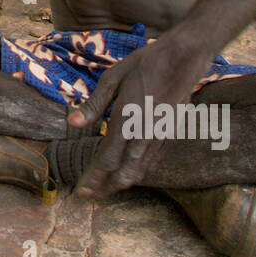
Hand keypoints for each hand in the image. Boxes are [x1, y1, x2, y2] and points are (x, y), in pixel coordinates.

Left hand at [66, 39, 206, 199]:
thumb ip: (93, 104)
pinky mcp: (169, 134)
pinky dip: (137, 172)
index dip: (93, 178)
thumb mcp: (112, 78)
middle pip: (123, 172)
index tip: (81, 191)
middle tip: (89, 196)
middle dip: (105, 188)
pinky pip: (151, 161)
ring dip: (120, 183)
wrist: (183, 60)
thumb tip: (72, 122)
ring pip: (139, 170)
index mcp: (126, 120)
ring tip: (105, 189)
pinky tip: (128, 172)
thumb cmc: (145, 64)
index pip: (106, 158)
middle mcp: (144, 134)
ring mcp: (159, 136)